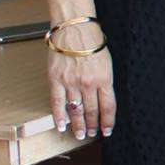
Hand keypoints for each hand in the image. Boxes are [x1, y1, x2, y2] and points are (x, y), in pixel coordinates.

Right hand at [48, 25, 114, 141]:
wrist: (74, 29)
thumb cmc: (92, 42)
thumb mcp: (107, 62)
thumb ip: (104, 81)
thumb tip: (103, 98)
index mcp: (105, 79)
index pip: (108, 107)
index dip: (108, 121)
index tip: (107, 131)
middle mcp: (88, 83)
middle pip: (91, 111)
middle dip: (93, 125)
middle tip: (92, 134)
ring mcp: (71, 83)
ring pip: (75, 110)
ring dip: (78, 125)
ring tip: (79, 134)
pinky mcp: (56, 80)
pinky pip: (57, 102)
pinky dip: (59, 116)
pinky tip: (62, 126)